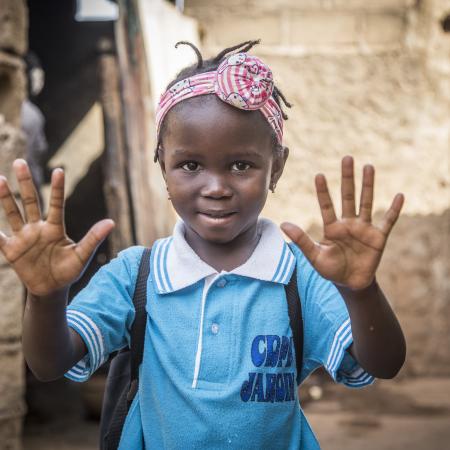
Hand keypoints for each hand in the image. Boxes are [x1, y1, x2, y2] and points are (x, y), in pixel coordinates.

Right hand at [0, 159, 114, 295]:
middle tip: (20, 162)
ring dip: (5, 198)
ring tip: (0, 178)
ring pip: (12, 213)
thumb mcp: (82, 256)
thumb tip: (112, 222)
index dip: (58, 189)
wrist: (51, 289)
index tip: (59, 170)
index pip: (56, 204)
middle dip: (25, 183)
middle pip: (30, 202)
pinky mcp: (11, 250)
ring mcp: (23, 238)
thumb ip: (93, 238)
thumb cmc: (68, 271)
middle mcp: (37, 228)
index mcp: (55, 228)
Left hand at [281, 156, 403, 289]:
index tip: (319, 175)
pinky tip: (400, 195)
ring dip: (368, 186)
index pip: (327, 205)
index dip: (323, 191)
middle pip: (348, 196)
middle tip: (347, 158)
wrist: (351, 284)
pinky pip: (388, 221)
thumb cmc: (331, 269)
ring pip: (366, 202)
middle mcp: (348, 223)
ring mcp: (364, 228)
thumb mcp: (315, 256)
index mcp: (332, 227)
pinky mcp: (378, 237)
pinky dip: (394, 209)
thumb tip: (283, 223)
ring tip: (368, 166)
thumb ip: (301, 240)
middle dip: (347, 178)